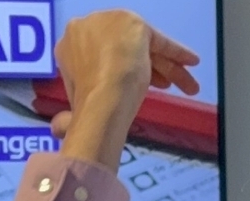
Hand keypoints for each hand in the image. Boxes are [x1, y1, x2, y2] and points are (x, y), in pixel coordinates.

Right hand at [51, 10, 199, 169]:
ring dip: (167, 67)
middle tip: (167, 87)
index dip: (122, 73)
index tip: (140, 89)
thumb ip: (73, 108)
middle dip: (149, 70)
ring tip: (186, 85)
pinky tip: (190, 62)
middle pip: (124, 49)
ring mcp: (109, 23)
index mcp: (68, 46)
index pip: (102, 55)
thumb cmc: (88, 104)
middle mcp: (86, 28)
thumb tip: (58, 129)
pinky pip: (158, 40)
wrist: (101, 96)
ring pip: (144, 47)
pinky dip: (176, 51)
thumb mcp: (76, 104)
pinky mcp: (133, 23)